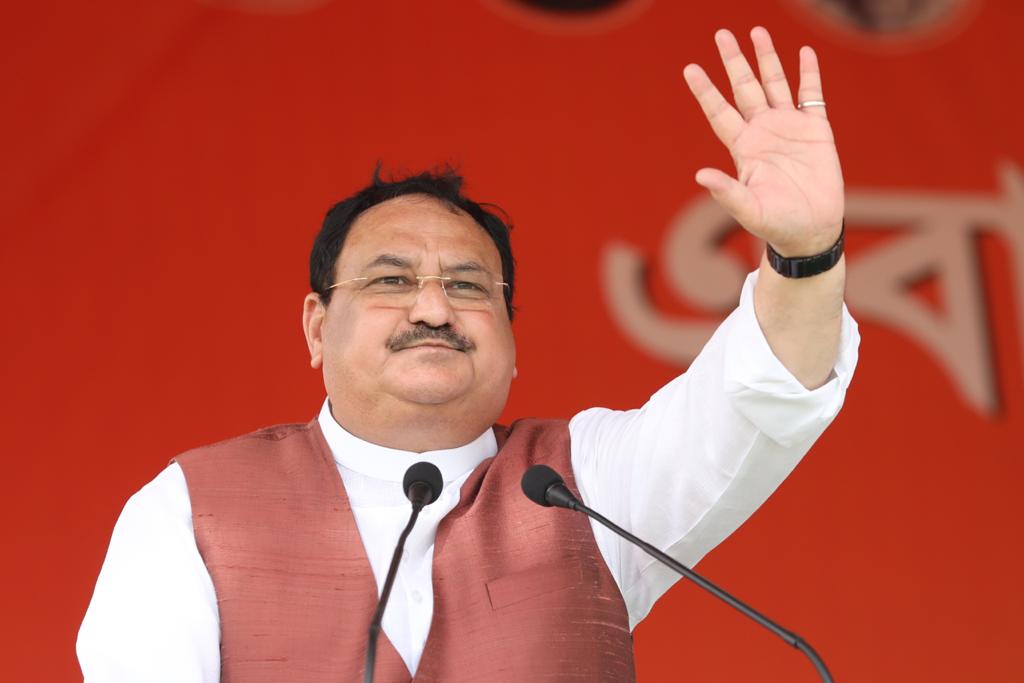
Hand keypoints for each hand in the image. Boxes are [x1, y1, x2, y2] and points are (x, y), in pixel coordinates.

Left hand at [683, 27, 843, 256]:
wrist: (812, 231)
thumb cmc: (777, 225)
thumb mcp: (749, 210)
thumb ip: (727, 192)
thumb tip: (700, 175)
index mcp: (744, 148)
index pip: (719, 112)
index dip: (705, 91)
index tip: (690, 68)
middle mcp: (763, 132)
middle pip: (744, 89)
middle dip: (733, 62)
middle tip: (721, 34)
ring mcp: (789, 128)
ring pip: (775, 84)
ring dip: (767, 58)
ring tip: (757, 31)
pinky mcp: (816, 131)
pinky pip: (811, 95)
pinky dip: (808, 74)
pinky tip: (803, 53)